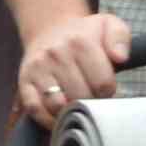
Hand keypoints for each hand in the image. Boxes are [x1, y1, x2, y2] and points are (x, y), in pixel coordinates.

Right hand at [14, 10, 134, 123]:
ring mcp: (39, 69)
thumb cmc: (84, 35)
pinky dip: (49, 118)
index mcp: (80, 42)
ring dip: (71, 112)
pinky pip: (36, 109)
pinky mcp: (25, 82)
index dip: (108, 91)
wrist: (50, 31)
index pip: (103, 84)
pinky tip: (59, 113)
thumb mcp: (108, 26)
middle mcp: (57, 54)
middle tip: (92, 96)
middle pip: (82, 96)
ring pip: (58, 105)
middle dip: (91, 102)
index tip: (105, 87)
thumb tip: (120, 58)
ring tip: (76, 104)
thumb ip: (120, 39)